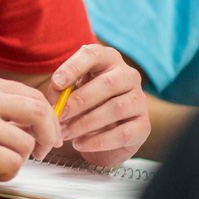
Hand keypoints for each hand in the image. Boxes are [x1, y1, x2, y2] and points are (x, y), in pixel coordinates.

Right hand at [0, 74, 61, 185]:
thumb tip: (32, 124)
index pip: (32, 95)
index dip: (47, 118)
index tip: (46, 134)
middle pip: (38, 111)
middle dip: (47, 135)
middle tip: (41, 151)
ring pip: (25, 143)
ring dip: (19, 161)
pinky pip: (11, 163)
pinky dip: (6, 174)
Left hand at [49, 43, 149, 165]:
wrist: (104, 132)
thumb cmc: (84, 102)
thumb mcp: (70, 91)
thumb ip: (60, 91)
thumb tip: (54, 100)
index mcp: (107, 59)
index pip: (93, 55)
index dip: (74, 67)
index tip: (56, 83)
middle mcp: (128, 76)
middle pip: (107, 83)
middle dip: (79, 101)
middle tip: (59, 115)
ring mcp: (139, 100)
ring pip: (116, 108)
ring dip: (86, 123)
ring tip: (65, 133)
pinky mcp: (144, 125)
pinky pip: (123, 133)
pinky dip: (98, 141)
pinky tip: (80, 144)